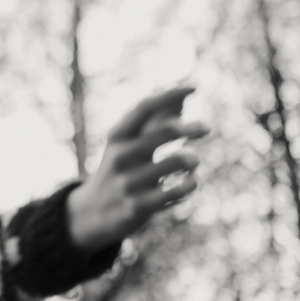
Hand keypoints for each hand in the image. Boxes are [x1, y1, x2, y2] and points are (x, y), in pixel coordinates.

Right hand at [66, 87, 208, 253]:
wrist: (93, 213)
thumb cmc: (120, 170)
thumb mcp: (129, 144)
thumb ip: (155, 121)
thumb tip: (184, 98)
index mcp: (117, 136)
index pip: (144, 107)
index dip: (171, 94)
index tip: (195, 86)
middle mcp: (120, 156)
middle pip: (165, 131)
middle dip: (190, 127)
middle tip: (206, 128)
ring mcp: (128, 182)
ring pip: (177, 161)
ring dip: (192, 159)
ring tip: (194, 162)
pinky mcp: (138, 207)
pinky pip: (177, 190)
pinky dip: (190, 184)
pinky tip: (190, 183)